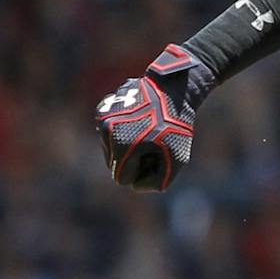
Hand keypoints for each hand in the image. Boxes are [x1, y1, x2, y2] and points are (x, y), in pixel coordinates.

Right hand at [95, 44, 214, 191]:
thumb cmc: (176, 127)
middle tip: (152, 144)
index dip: (141, 173)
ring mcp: (103, 118)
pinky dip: (122, 131)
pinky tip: (137, 121)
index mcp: (121, 146)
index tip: (154, 158)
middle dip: (132, 160)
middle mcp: (107, 132)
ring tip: (146, 131)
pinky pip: (110, 133)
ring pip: (111, 148)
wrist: (172, 92)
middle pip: (114, 164)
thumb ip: (157, 181)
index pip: (122, 179)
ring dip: (127, 146)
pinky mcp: (103, 109)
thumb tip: (135, 186)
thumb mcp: (176, 160)